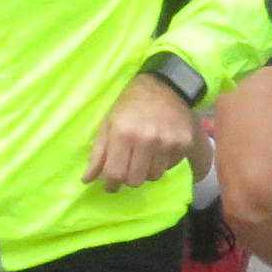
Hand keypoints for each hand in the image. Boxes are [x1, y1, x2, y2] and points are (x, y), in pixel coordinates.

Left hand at [84, 70, 196, 192]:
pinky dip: (162, 163)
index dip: (110, 184)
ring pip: (154, 176)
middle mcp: (147, 139)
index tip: (110, 185)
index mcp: (123, 133)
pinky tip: (159, 149)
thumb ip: (98, 153)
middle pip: (135, 180)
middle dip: (128, 179)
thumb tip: (87, 180)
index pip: (115, 173)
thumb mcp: (108, 124)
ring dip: (146, 171)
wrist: (165, 86)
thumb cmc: (130, 105)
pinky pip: (170, 166)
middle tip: (127, 170)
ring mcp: (168, 142)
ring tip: (144, 157)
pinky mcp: (184, 143)